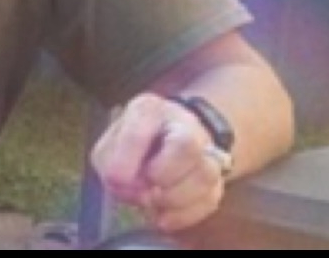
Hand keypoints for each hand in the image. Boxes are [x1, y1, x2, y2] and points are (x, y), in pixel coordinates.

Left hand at [90, 94, 227, 233]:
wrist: (173, 138)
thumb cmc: (134, 142)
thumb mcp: (110, 143)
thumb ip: (110, 161)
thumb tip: (122, 185)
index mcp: (149, 110)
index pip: (140, 132)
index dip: (126, 160)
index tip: (116, 180)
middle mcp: (185, 124)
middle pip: (188, 147)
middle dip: (162, 176)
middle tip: (143, 191)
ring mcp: (207, 151)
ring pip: (205, 176)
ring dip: (173, 199)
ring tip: (153, 202)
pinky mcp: (218, 179)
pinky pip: (210, 200)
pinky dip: (184, 215)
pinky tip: (164, 217)